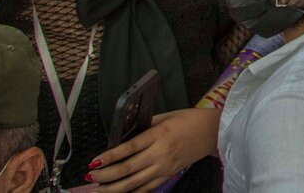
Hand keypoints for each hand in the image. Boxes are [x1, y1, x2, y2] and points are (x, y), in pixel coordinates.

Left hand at [88, 108, 220, 189]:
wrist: (212, 131)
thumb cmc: (190, 120)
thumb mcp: (165, 117)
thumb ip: (144, 127)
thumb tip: (122, 136)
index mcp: (158, 134)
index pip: (128, 148)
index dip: (109, 157)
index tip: (94, 162)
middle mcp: (160, 153)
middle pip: (127, 169)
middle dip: (105, 176)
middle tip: (90, 177)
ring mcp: (164, 167)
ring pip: (133, 183)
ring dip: (112, 188)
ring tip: (97, 189)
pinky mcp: (168, 175)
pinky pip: (146, 188)